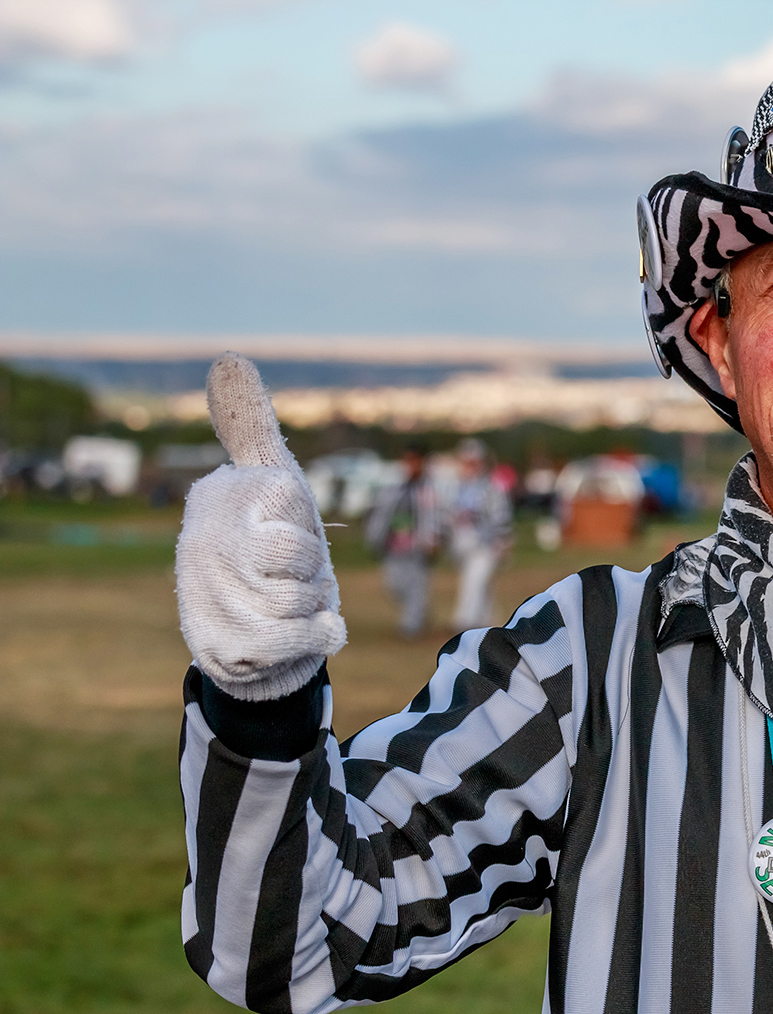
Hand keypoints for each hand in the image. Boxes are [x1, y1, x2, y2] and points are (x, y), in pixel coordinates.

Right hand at [175, 354, 345, 701]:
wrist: (253, 638)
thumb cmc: (269, 547)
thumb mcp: (271, 480)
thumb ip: (253, 427)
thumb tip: (230, 359)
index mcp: (217, 499)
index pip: (293, 499)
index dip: (303, 523)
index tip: (282, 530)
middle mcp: (201, 545)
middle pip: (299, 554)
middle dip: (313, 570)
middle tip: (294, 574)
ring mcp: (209, 599)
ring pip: (303, 597)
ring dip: (317, 604)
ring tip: (293, 603)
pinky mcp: (227, 648)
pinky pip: (304, 636)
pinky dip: (324, 635)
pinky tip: (312, 631)